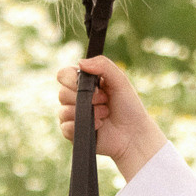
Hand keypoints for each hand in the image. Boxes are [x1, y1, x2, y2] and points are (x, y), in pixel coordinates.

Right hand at [55, 55, 166, 179]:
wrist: (134, 133)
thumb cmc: (129, 106)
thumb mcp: (120, 80)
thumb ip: (103, 65)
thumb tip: (80, 62)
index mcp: (84, 83)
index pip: (63, 75)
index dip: (72, 79)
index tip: (92, 85)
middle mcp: (75, 98)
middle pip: (62, 93)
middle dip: (87, 98)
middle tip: (105, 100)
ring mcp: (73, 116)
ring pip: (63, 111)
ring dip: (88, 113)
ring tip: (105, 114)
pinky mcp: (73, 133)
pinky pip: (65, 128)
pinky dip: (84, 126)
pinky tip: (99, 126)